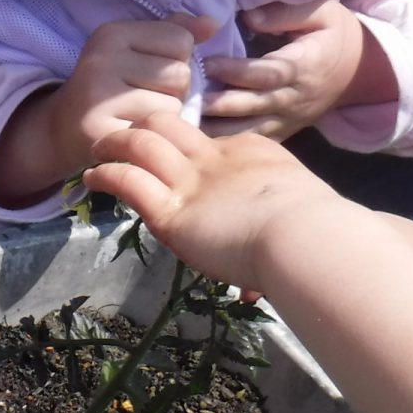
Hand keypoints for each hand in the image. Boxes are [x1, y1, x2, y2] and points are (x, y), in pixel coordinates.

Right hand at [0, 13, 216, 204]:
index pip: (181, 40)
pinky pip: (156, 131)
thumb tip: (212, 26)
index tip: (147, 71)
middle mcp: (101, 59)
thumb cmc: (109, 86)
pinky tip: (132, 131)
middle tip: (143, 97)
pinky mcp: (100, 130)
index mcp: (111, 33)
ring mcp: (98, 97)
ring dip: (164, 115)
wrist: (59, 129)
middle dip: (172, 90)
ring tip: (138, 114)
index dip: (175, 60)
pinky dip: (152, 135)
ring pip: (173, 104)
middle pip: (179, 73)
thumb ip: (174, 32)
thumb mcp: (135, 50)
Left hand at [82, 112, 343, 292]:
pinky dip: (106, 174)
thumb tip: (264, 285)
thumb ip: (286, 232)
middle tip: (120, 138)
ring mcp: (191, 181)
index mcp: (252, 154)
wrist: (307, 236)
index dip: (185, 149)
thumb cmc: (320, 232)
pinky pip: (128, 178)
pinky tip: (92, 178)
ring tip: (96, 149)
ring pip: (141, 143)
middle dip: (142, 128)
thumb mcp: (306, 216)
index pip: (206, 144)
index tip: (169, 161)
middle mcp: (217, 159)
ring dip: (115, 143)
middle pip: (169, 126)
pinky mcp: (170, 207)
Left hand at [200, 0, 368, 138]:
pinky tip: (196, 143)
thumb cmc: (335, 35)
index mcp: (304, 67)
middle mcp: (295, 99)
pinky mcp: (282, 133)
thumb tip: (248, 16)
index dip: (238, 71)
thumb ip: (286, 13)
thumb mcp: (322, 12)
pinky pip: (252, 144)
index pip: (268, 74)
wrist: (361, 72)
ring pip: (249, 133)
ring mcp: (288, 120)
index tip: (209, 63)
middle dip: (220, 104)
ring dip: (216, 132)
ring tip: (183, 126)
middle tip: (185, 100)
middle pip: (254, 106)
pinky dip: (225, 145)